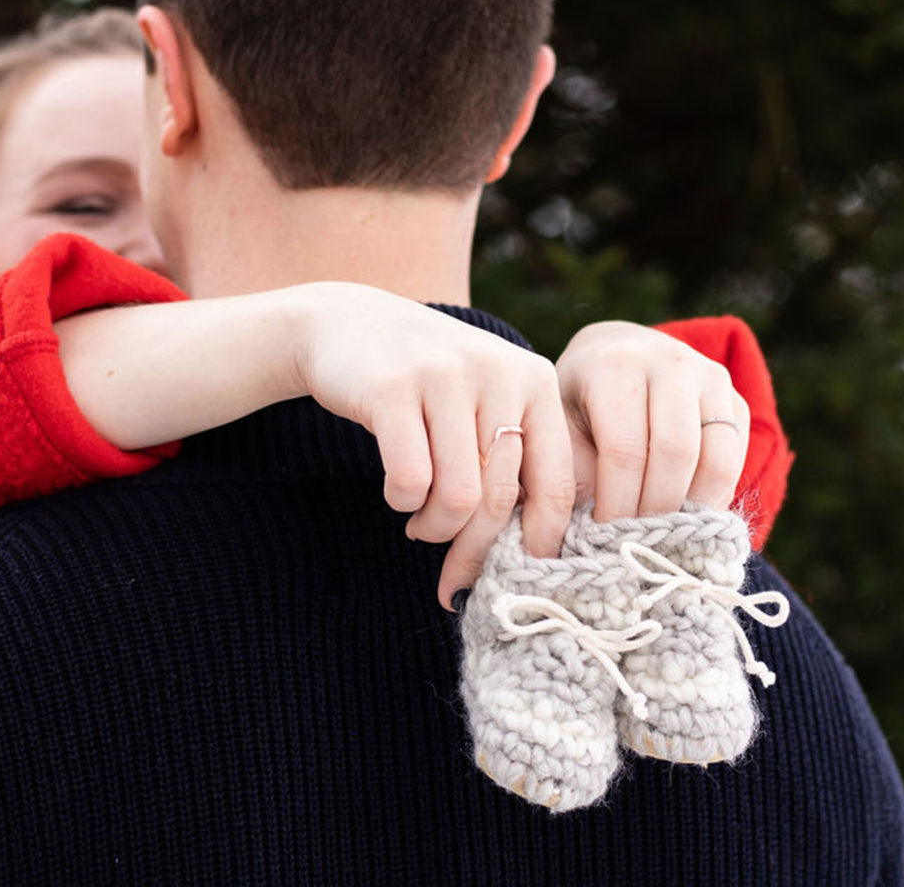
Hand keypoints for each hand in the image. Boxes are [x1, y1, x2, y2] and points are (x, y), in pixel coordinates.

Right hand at [290, 283, 576, 609]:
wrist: (345, 323)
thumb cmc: (424, 384)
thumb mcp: (483, 403)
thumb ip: (514, 461)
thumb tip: (535, 559)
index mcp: (535, 381)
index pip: (557, 485)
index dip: (540, 546)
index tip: (519, 580)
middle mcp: (499, 373)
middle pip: (501, 499)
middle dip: (474, 550)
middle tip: (451, 571)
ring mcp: (445, 377)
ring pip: (458, 496)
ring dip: (435, 527)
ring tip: (420, 522)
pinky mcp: (391, 388)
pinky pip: (410, 479)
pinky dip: (401, 501)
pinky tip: (396, 492)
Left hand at [554, 321, 749, 520]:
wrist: (615, 353)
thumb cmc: (580, 401)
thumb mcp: (561, 427)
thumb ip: (572, 472)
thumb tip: (585, 535)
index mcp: (616, 366)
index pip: (625, 449)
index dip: (617, 503)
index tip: (604, 539)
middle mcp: (670, 363)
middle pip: (675, 453)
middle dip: (655, 510)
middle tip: (636, 543)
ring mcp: (711, 378)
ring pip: (716, 459)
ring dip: (691, 510)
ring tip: (662, 536)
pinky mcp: (737, 400)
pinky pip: (736, 460)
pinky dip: (714, 499)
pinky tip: (686, 519)